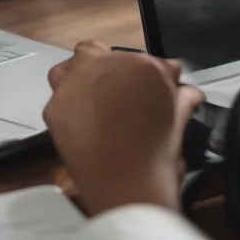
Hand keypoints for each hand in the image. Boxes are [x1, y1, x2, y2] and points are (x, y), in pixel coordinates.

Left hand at [44, 41, 204, 215]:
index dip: (150, 77)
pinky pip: (58, 98)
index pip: (147, 60)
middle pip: (99, 52)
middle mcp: (105, 66)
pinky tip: (81, 125)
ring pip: (70, 68)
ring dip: (79, 77)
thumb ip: (180, 99)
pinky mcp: (53, 107)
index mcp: (143, 65)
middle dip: (109, 68)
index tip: (154, 91)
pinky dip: (68, 107)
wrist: (126, 186)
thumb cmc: (158, 156)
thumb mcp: (179, 123)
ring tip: (92, 100)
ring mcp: (75, 84)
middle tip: (119, 93)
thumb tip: (186, 93)